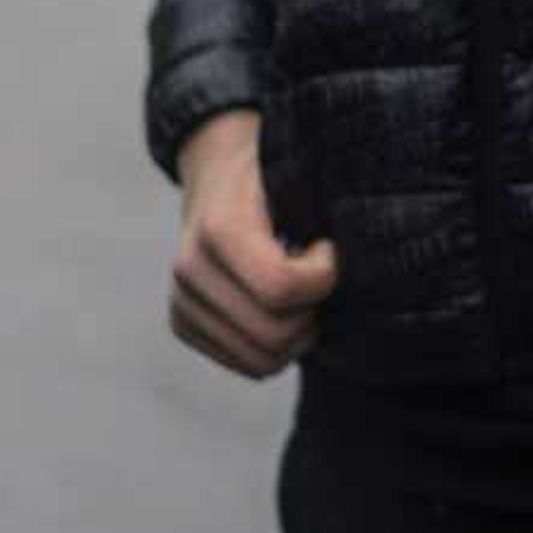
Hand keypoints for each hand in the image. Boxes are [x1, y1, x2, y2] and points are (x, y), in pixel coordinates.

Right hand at [167, 110, 336, 379]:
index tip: (327, 247)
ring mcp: (182, 300)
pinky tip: (281, 307)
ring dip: (297, 336)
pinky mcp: (183, 323)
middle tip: (319, 278)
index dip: (322, 276)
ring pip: (259, 361)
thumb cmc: (272, 170)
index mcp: (219, 227)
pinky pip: (243, 363)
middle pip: (272, 335)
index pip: (281, 288)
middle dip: (311, 313)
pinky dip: (275, 347)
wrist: (218, 172)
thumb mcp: (299, 169)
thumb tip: (350, 248)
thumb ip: (323, 206)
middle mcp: (190, 269)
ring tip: (303, 295)